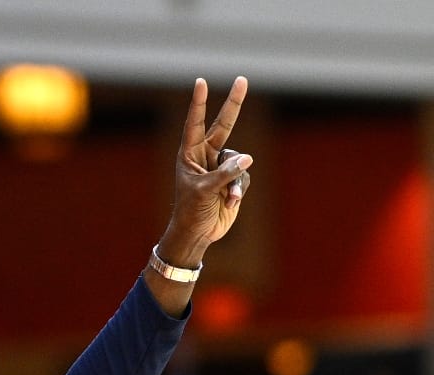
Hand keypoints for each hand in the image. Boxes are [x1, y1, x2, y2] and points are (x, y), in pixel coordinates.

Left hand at [160, 76, 252, 259]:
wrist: (198, 232)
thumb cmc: (190, 211)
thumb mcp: (204, 191)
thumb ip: (224, 174)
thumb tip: (247, 159)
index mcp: (189, 154)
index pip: (194, 124)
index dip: (199, 103)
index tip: (200, 82)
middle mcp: (205, 155)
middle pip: (223, 125)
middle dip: (233, 104)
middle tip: (242, 79)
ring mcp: (220, 166)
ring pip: (239, 160)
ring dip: (235, 181)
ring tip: (227, 198)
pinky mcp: (233, 179)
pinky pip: (244, 176)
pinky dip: (239, 190)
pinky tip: (229, 204)